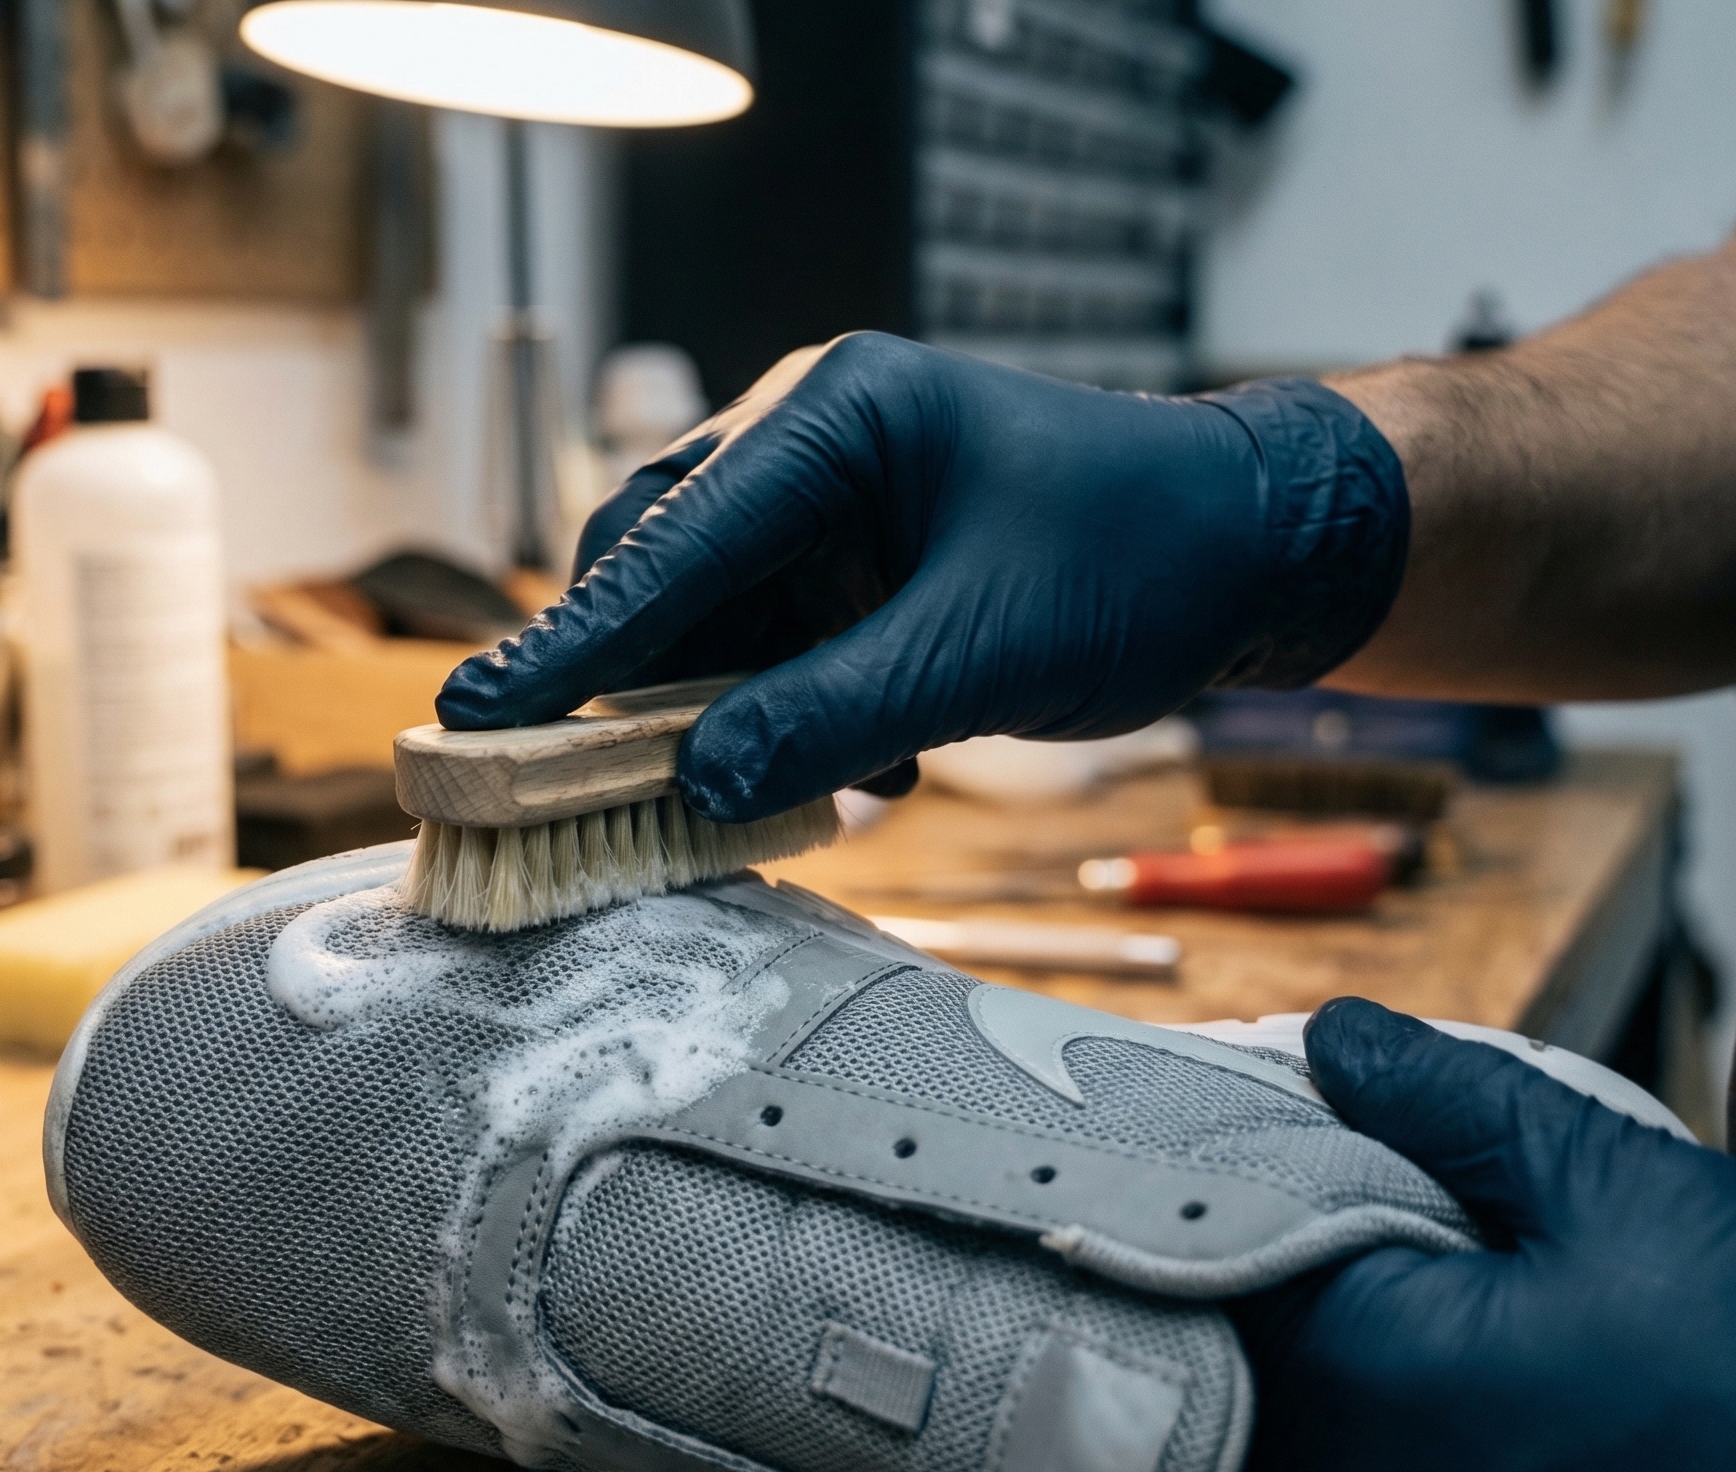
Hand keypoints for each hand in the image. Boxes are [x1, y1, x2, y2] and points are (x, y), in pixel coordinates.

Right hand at [434, 333, 1408, 819]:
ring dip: (719, 717)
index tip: (477, 720)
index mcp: (837, 414)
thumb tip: (699, 785)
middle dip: (634, 682)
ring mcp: (830, 506)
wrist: (1257, 552)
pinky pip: (773, 651)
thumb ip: (836, 713)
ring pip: (712, 622)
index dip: (573, 642)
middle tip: (579, 786)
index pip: (671, 540)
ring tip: (753, 795)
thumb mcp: (987, 646)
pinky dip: (783, 721)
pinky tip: (857, 775)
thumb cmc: (1142, 556)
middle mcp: (811, 443)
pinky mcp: (855, 568)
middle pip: (662, 570)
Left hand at [1232, 998, 1735, 1471]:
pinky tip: (1441, 1305)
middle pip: (1237, 1323)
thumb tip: (1331, 1036)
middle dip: (1263, 1219)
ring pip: (1293, 1394)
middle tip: (1318, 1129)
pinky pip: (1362, 1451)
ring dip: (1315, 1299)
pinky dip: (1372, 1372)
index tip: (1247, 1079)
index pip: (1212, 1239)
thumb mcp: (1623, 1189)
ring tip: (1388, 1206)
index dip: (1222, 1146)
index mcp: (1365, 1381)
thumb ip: (1455, 1105)